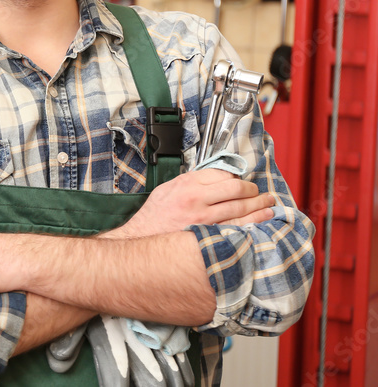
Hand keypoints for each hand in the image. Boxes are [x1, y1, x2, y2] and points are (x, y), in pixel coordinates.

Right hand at [108, 169, 274, 238]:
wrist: (143, 237)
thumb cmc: (155, 215)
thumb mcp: (168, 189)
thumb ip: (192, 182)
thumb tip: (217, 179)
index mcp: (188, 185)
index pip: (223, 175)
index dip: (236, 178)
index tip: (240, 182)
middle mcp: (197, 200)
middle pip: (237, 190)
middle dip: (254, 191)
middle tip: (261, 193)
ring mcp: (204, 220)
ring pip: (241, 210)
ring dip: (259, 207)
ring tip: (269, 205)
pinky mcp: (208, 236)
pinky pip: (236, 229)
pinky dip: (252, 225)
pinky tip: (261, 222)